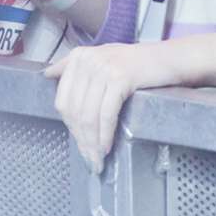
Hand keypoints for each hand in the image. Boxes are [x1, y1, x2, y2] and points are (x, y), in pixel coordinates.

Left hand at [44, 43, 174, 172]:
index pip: (63, 100)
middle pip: (75, 110)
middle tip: (89, 158)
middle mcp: (88, 60)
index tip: (79, 143)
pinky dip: (105, 134)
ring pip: (89, 115)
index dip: (70, 126)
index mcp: (79, 56)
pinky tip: (107, 146)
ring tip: (97, 159)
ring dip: (92, 142)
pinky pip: (106, 114)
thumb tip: (47, 75)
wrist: (168, 58)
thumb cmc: (136, 63)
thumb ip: (74, 65)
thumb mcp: (101, 57)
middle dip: (81, 139)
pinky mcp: (120, 78)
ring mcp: (104, 68)